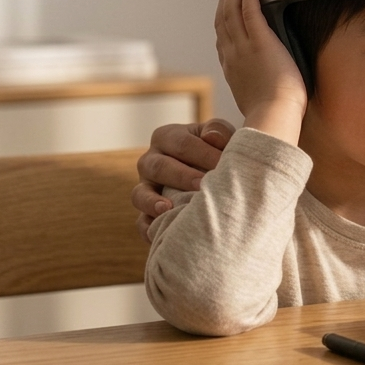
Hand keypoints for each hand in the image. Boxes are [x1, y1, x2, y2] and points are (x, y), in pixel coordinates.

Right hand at [133, 118, 235, 242]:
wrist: (213, 175)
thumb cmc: (216, 150)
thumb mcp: (220, 135)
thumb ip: (218, 131)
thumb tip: (212, 138)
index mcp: (167, 137)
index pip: (183, 144)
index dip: (204, 155)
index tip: (224, 166)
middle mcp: (150, 160)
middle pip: (159, 167)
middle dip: (182, 177)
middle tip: (204, 186)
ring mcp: (145, 187)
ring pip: (140, 194)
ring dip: (153, 202)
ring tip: (167, 208)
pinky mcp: (146, 212)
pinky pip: (141, 222)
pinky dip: (149, 229)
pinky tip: (161, 233)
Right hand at [214, 0, 306, 140]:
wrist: (273, 117)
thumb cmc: (270, 115)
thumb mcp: (254, 100)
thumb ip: (255, 89)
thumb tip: (263, 90)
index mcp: (231, 70)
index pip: (222, 41)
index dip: (222, 23)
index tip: (225, 13)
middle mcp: (232, 55)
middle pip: (223, 22)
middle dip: (224, 2)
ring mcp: (244, 47)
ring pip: (232, 12)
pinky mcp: (261, 41)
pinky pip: (250, 11)